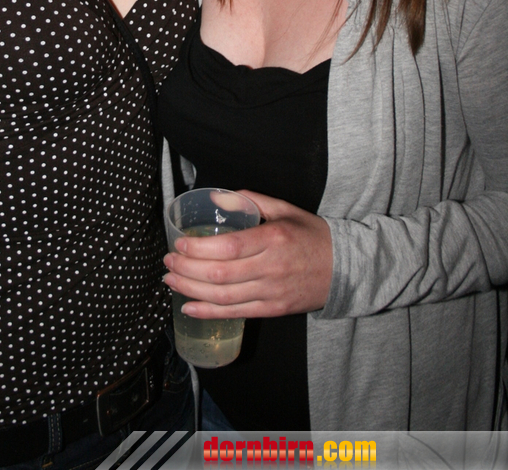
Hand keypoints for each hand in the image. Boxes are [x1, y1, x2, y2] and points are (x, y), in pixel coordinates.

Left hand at [163, 190, 332, 318]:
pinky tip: (188, 307)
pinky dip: (209, 312)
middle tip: (168, 260)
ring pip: (224, 297)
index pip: (230, 247)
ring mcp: (272, 293)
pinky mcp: (273, 310)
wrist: (344, 268)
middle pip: (221, 274)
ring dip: (191, 290)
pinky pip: (236, 313)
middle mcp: (272, 268)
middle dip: (187, 268)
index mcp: (273, 239)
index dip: (199, 248)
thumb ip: (249, 200)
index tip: (179, 243)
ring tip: (170, 280)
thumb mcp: (283, 209)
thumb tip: (216, 197)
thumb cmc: (310, 235)